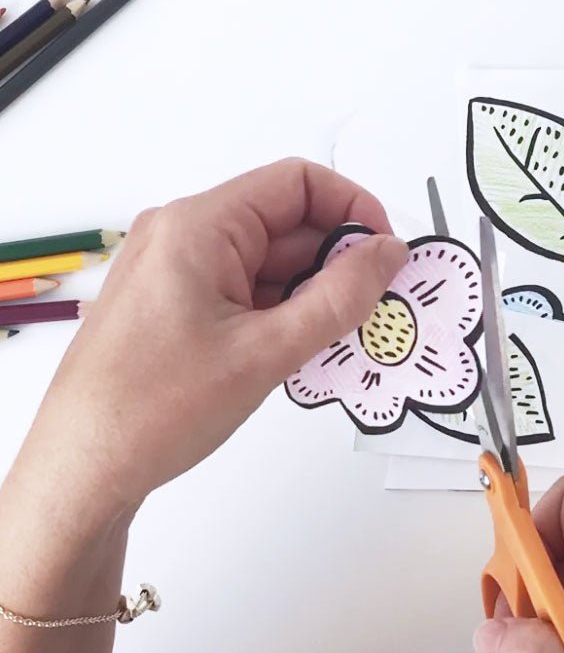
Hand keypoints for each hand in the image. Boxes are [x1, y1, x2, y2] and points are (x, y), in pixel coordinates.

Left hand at [7, 158, 407, 520]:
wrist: (84, 469)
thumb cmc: (158, 408)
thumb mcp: (268, 351)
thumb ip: (340, 296)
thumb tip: (390, 253)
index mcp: (199, 225)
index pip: (298, 183)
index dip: (353, 209)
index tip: (387, 255)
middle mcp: (184, 234)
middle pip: (286, 224)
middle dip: (337, 261)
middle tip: (375, 310)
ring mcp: (177, 269)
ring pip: (270, 262)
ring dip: (312, 293)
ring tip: (340, 340)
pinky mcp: (176, 302)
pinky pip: (246, 289)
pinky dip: (282, 312)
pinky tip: (302, 350)